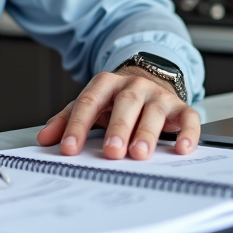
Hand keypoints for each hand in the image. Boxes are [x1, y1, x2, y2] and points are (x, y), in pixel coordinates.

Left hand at [35, 67, 200, 159]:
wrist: (149, 79)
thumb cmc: (116, 100)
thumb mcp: (90, 105)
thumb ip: (67, 120)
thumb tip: (44, 139)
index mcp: (106, 84)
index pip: (89, 102)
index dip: (78, 126)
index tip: (69, 148)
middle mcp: (134, 86)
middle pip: (125, 103)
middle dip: (117, 128)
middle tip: (111, 151)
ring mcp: (158, 95)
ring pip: (154, 111)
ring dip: (146, 132)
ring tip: (139, 153)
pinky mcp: (181, 107)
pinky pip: (188, 118)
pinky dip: (188, 133)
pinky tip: (182, 148)